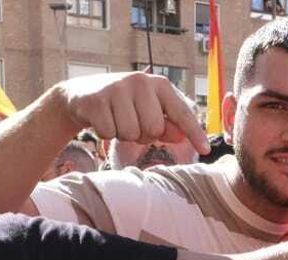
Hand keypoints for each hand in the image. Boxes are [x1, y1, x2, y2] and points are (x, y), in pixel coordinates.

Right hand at [54, 71, 210, 154]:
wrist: (82, 95)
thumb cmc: (124, 106)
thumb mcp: (148, 110)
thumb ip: (167, 124)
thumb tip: (180, 135)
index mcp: (159, 85)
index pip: (181, 112)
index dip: (194, 133)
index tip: (206, 149)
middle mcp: (141, 82)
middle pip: (153, 128)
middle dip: (143, 134)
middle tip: (132, 123)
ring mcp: (117, 89)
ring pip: (131, 133)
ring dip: (123, 134)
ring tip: (117, 120)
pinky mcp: (97, 100)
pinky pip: (110, 133)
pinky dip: (106, 133)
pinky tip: (102, 120)